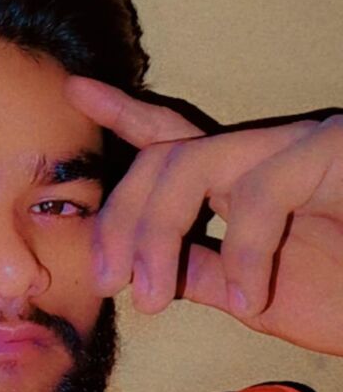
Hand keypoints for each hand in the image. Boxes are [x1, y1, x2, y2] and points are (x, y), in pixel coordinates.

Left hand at [65, 76, 342, 356]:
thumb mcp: (259, 294)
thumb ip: (204, 272)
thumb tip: (147, 266)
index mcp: (244, 186)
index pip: (173, 143)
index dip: (124, 114)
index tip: (76, 91)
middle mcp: (268, 155)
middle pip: (165, 158)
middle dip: (122, 218)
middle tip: (106, 282)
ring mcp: (302, 148)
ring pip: (196, 164)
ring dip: (158, 234)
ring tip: (151, 300)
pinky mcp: (335, 151)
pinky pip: (263, 190)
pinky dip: (245, 249)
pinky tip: (251, 297)